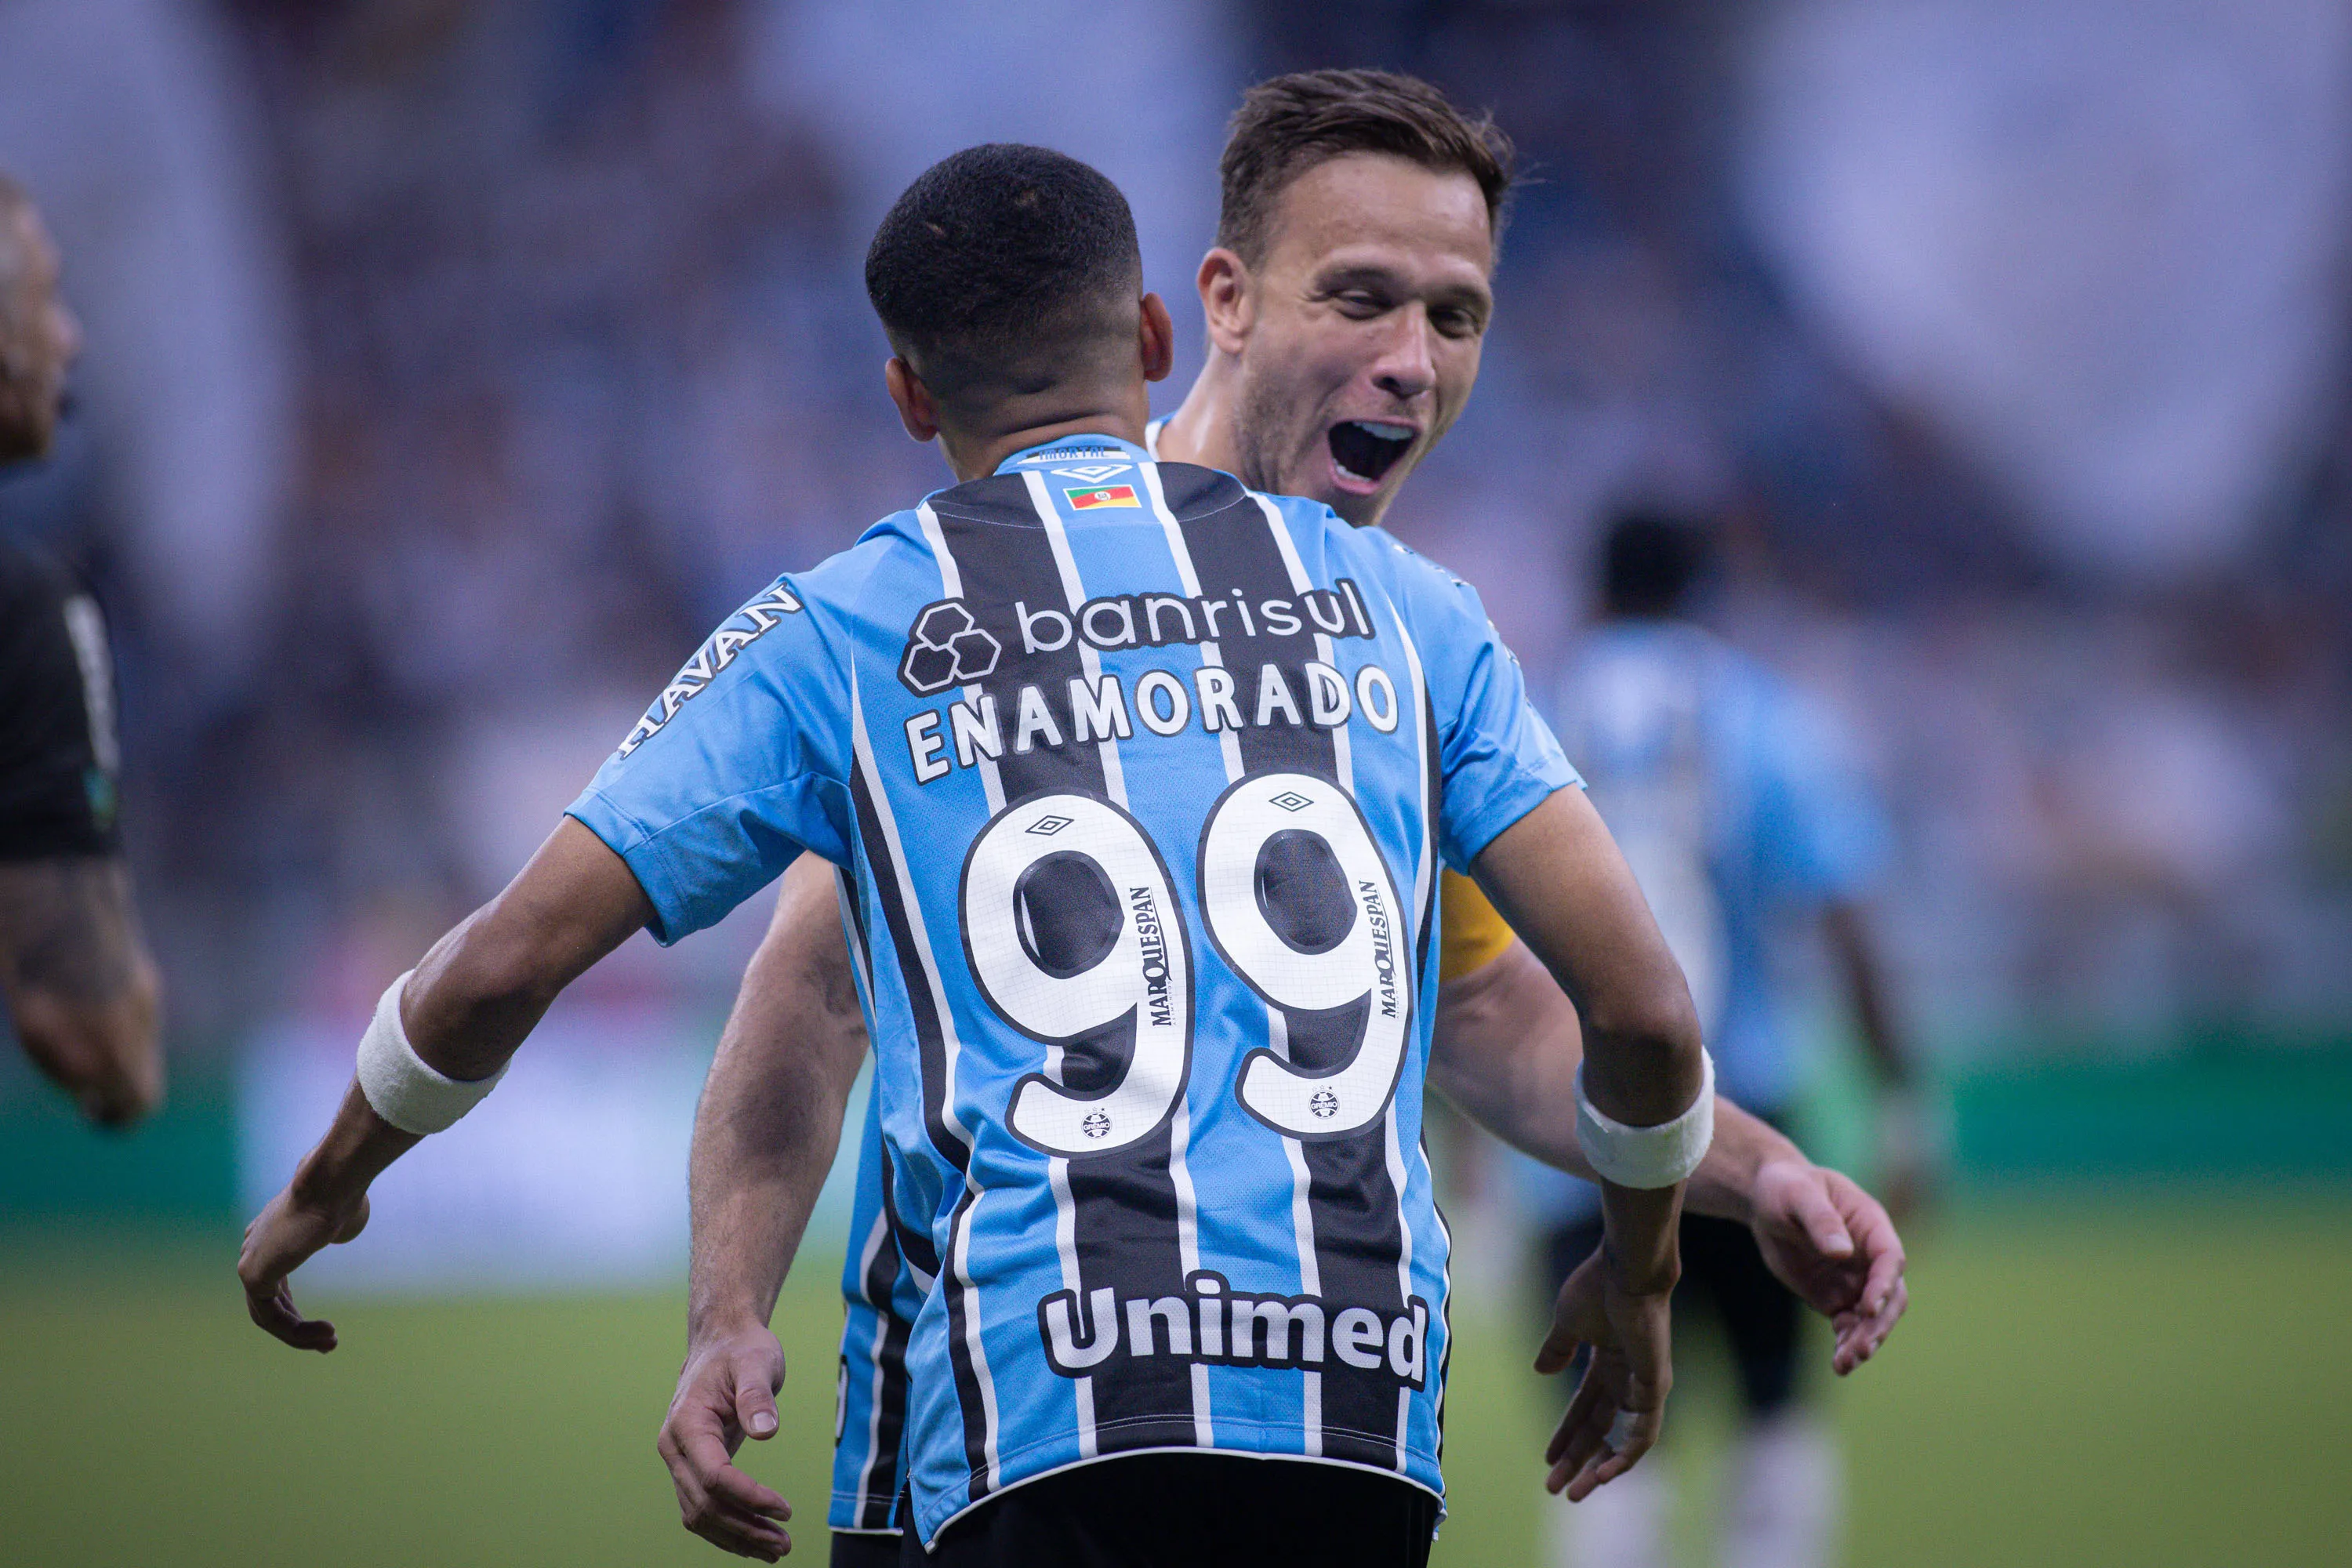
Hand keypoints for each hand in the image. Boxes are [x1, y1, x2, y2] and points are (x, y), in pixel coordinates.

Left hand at [238, 1184, 368, 1350]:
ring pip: (268, 1316)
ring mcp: (249, 1263)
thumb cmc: (342, 1196)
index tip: (325, 1327)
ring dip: (300, 1336)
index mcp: (269, 1236)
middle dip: (297, 1329)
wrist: (331, 1184)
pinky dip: (296, 1332)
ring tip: (331, 1343)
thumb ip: (334, 1230)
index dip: (294, 1310)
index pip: (272, 1285)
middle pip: (268, 1304)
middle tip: (329, 1342)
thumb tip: (339, 1232)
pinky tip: (324, 1334)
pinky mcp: (252, 1275)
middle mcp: (252, 1250)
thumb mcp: (343, 1218)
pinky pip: (271, 1317)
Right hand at [658, 1325, 792, 1559]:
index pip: (713, 1476)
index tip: (784, 1509)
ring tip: (776, 1549)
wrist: (724, 1341)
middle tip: (784, 1545)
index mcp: (687, 1423)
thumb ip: (757, 1396)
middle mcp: (675, 1447)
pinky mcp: (693, 1467)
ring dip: (737, 1536)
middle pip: (704, 1504)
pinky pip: (703, 1508)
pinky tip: (756, 1538)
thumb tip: (767, 1431)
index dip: (748, 1497)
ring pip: (700, 1514)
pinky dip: (728, 1528)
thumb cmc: (742, 1350)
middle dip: (745, 1528)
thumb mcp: (756, 1363)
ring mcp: (680, 1460)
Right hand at [1534, 1245, 1673, 1501]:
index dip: (1566, 1434)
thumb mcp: (1567, 1322)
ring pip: (1623, 1440)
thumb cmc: (1596, 1287)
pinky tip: (1603, 1473)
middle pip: (1600, 1430)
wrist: (1624, 1271)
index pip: (1585, 1409)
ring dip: (1599, 1468)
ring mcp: (1643, 1385)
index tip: (1546, 1458)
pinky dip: (1625, 1456)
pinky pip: (1643, 1434)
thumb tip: (1541, 1371)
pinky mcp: (1654, 1387)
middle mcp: (1628, 1379)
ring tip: (1576, 1491)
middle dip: (1577, 1460)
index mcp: (1608, 1364)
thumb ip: (1558, 1348)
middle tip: (1555, 1488)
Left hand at [1748, 1159, 1908, 1373]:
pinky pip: (1849, 1326)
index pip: (1890, 1259)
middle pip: (1890, 1297)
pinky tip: (1839, 1362)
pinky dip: (1846, 1344)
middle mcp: (1870, 1258)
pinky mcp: (1836, 1297)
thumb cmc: (1787, 1186)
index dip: (1884, 1284)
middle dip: (1878, 1324)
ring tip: (1844, 1364)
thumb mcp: (1798, 1195)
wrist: (1767, 1200)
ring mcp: (1856, 1280)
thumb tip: (1841, 1252)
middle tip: (1860, 1349)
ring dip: (1864, 1341)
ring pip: (1872, 1319)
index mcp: (1871, 1226)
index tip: (1868, 1307)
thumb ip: (1820, 1220)